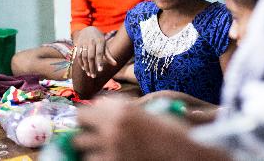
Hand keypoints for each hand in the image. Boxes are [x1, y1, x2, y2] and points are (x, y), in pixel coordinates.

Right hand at [74, 27, 116, 77]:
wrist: (88, 29)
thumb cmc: (99, 40)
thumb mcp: (104, 45)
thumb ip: (109, 55)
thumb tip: (115, 64)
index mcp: (99, 41)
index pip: (99, 53)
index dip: (99, 62)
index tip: (100, 70)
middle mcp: (91, 42)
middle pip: (90, 56)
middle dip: (92, 67)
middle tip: (94, 76)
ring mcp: (84, 43)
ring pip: (84, 57)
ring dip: (86, 67)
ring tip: (89, 74)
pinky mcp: (78, 44)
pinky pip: (78, 55)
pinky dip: (81, 63)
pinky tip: (84, 69)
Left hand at [74, 96, 191, 160]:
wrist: (183, 154)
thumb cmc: (167, 131)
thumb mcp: (142, 111)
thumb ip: (118, 108)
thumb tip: (98, 108)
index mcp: (121, 109)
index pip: (84, 112)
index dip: (87, 118)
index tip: (90, 123)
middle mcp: (112, 126)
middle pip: (79, 128)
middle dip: (86, 132)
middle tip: (94, 136)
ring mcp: (111, 148)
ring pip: (82, 148)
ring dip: (90, 148)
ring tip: (103, 149)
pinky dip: (98, 160)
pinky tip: (110, 158)